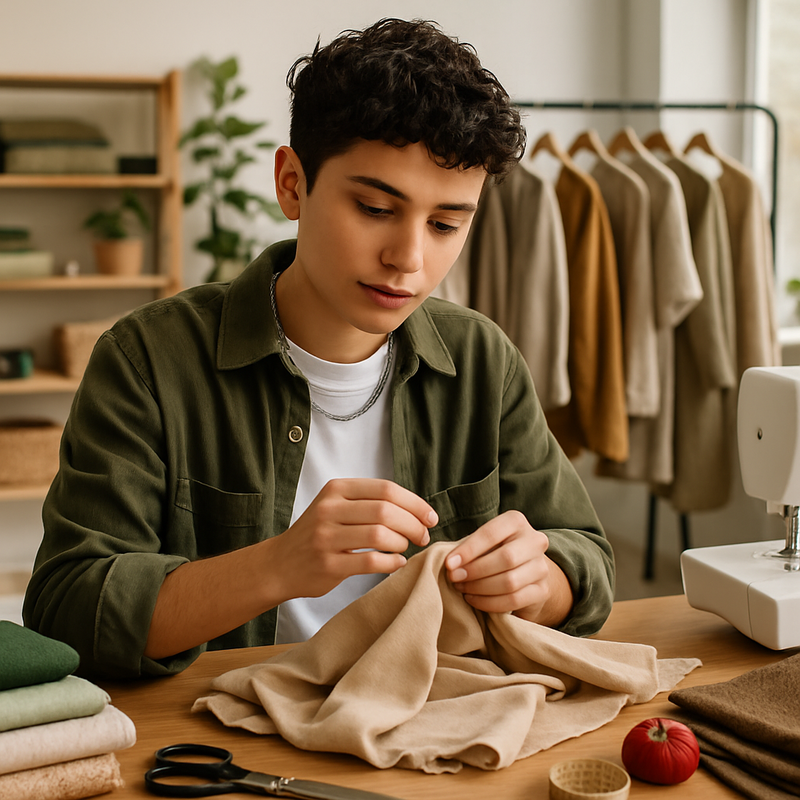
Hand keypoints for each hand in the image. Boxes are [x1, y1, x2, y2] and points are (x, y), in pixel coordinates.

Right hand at [271, 478, 437, 600]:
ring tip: (404, 547)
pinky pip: (371, 562)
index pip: (386, 489)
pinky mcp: (327, 565)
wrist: (279, 564)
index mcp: (336, 489)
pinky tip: (396, 563)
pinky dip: (391, 563)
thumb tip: (418, 508)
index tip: (430, 516)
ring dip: (402, 543)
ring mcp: (326, 537)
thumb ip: (369, 501)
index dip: (415, 503)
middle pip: (386, 511)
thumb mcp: (336, 505)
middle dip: (413, 524)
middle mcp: (329, 509)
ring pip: (380, 535)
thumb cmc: (318, 533)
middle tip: (423, 535)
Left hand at [444, 510, 572, 626]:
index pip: (492, 534)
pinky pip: (514, 599)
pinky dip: (489, 602)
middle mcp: (535, 541)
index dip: (469, 550)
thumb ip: (469, 548)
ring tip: (462, 588)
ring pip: (510, 581)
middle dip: (475, 570)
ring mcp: (542, 567)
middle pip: (505, 558)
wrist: (525, 573)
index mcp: (516, 522)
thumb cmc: (495, 552)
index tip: (449, 564)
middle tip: (454, 578)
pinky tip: (473, 599)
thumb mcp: (484, 543)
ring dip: (480, 588)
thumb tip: (451, 564)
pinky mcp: (543, 590)